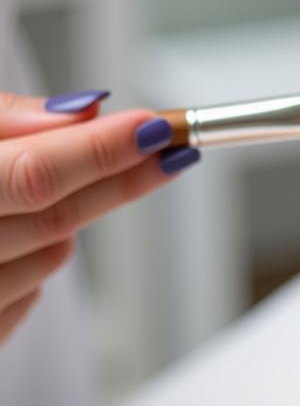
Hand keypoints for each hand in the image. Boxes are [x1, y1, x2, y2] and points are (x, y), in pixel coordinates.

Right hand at [0, 90, 197, 342]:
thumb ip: (7, 119)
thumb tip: (85, 111)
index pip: (31, 176)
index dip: (100, 151)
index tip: (156, 128)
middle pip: (56, 217)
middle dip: (122, 178)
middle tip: (176, 146)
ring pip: (54, 254)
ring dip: (75, 216)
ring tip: (58, 184)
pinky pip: (32, 294)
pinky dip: (41, 258)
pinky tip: (18, 235)